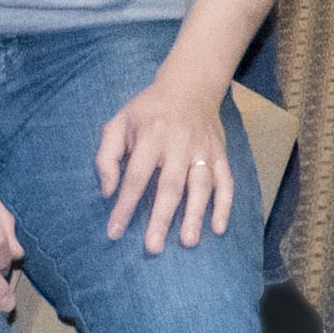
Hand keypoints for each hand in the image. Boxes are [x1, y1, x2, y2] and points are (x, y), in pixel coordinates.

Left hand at [96, 64, 236, 254]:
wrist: (191, 85)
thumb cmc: (148, 109)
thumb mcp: (119, 122)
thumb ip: (107, 156)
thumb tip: (108, 191)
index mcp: (151, 135)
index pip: (136, 176)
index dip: (125, 205)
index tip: (114, 232)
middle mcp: (180, 144)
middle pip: (170, 186)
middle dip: (161, 218)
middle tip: (153, 247)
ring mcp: (204, 150)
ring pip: (201, 186)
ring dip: (195, 215)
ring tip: (188, 241)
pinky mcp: (221, 154)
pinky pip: (226, 182)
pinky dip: (225, 205)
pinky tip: (218, 228)